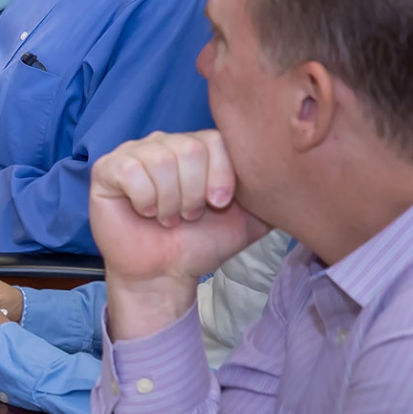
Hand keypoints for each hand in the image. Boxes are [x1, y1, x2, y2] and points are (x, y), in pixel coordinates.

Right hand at [90, 130, 269, 340]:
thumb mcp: (250, 217)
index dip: (221, 175)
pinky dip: (144, 200)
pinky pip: (132, 171)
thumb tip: (306, 175)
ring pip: (161, 161)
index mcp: (199, 147)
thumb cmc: (201, 243)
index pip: (216, 139)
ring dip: (169, 202)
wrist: (165, 274)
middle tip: (187, 216)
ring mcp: (134, 152)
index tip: (219, 205)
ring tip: (166, 217)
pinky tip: (143, 212)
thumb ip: (274, 193)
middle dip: (192, 194)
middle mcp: (166, 143)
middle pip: (189, 149)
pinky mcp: (107, 169)